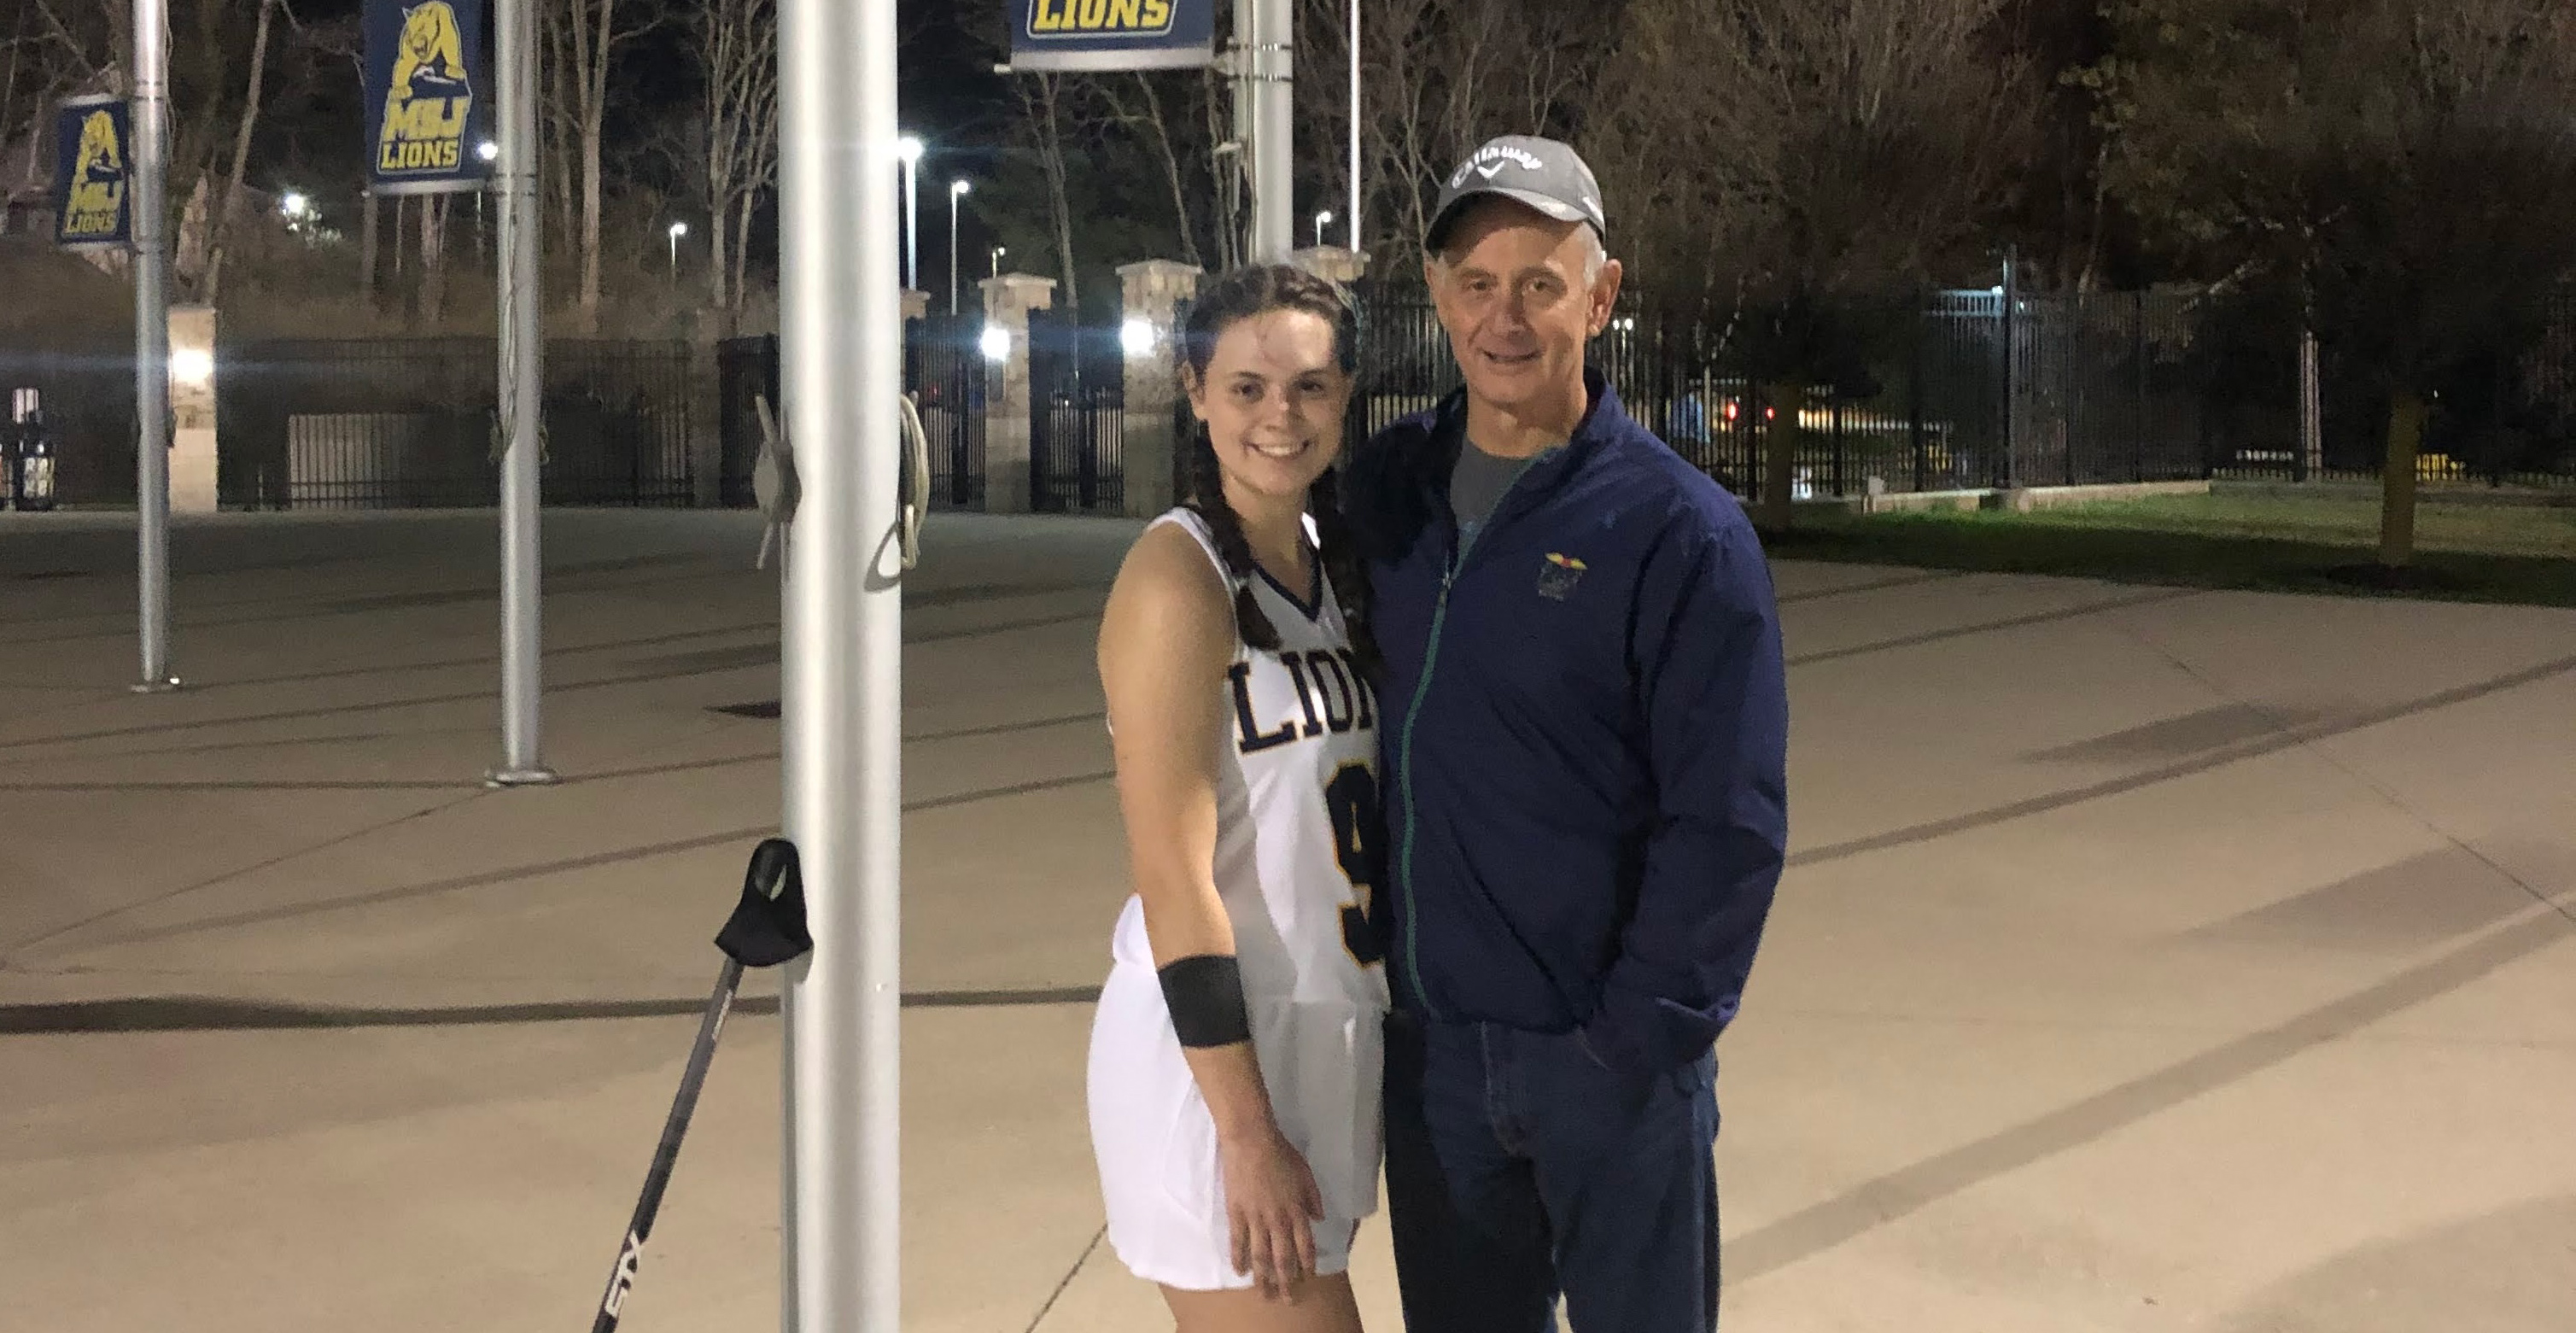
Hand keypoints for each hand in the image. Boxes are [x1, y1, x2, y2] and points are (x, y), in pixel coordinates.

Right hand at [1217, 1124, 1325, 1299]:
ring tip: (1264, 1294)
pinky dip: (1239, 1258)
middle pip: (1283, 1258)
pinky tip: (1240, 1271)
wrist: (1251, 1141)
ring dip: (1263, 1278)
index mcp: (1297, 1210)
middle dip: (1286, 1281)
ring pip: (1260, 1256)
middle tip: (1287, 1299)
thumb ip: (1313, 1198)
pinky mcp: (1236, 1213)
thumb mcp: (1306, 1174)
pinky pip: (1237, 1242)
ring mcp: (1255, 1218)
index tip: (1307, 1278)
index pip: (1304, 1245)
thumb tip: (1318, 1218)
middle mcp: (1278, 1220)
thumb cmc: (1281, 1153)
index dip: (1306, 1264)